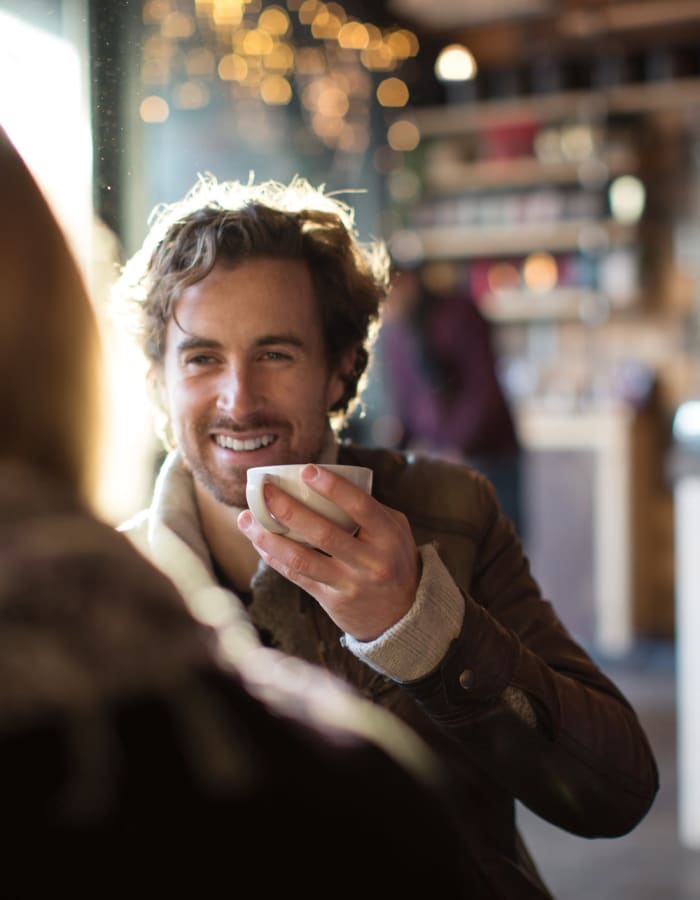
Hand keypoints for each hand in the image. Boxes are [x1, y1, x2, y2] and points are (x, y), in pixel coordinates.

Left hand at [237, 464, 418, 640]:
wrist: (403, 616)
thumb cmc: (395, 560)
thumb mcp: (397, 532)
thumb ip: (371, 508)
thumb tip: (330, 481)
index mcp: (388, 536)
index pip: (359, 506)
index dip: (332, 487)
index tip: (306, 470)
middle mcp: (371, 561)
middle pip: (323, 533)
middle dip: (289, 510)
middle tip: (265, 491)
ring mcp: (350, 584)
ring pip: (302, 559)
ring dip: (269, 538)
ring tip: (246, 519)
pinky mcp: (333, 601)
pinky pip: (297, 577)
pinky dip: (275, 558)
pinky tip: (259, 542)